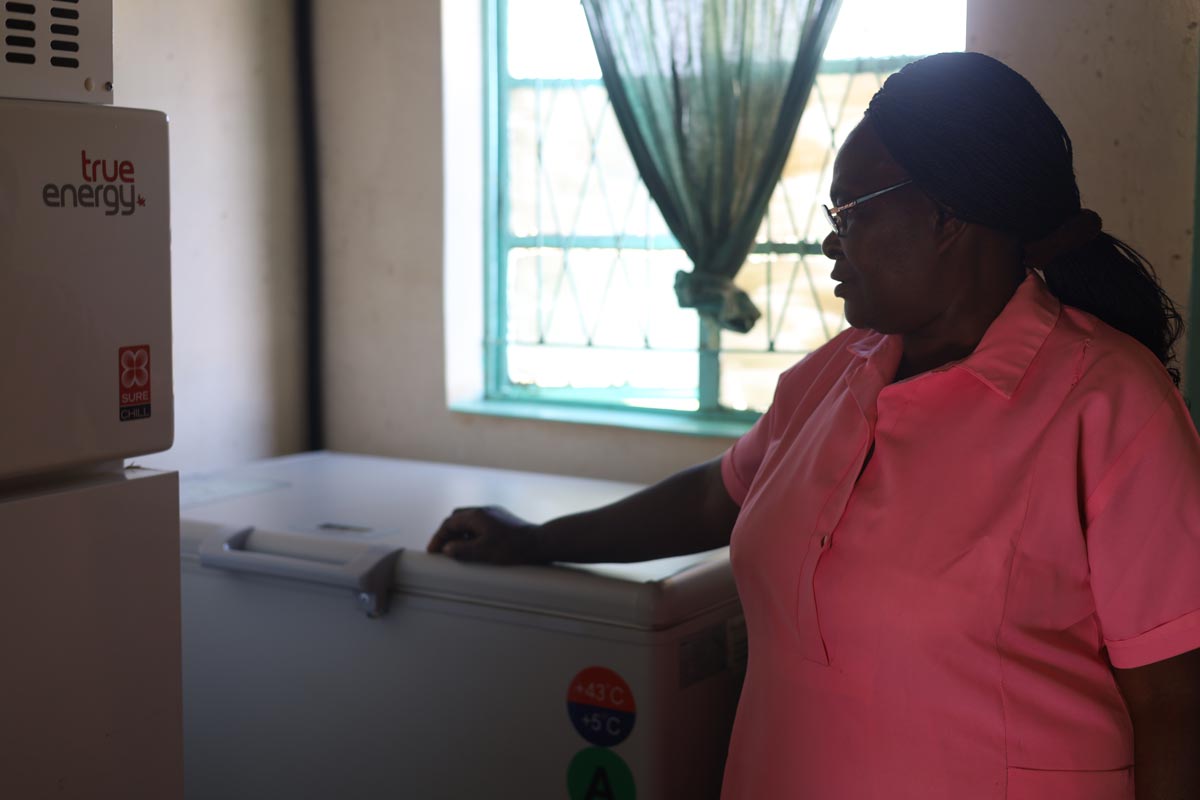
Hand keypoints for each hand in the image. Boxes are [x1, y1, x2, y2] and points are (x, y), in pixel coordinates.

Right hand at [426, 505, 544, 564]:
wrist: (539, 542)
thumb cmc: (512, 548)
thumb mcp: (483, 552)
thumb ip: (462, 550)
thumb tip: (447, 549)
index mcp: (476, 515)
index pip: (449, 523)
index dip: (438, 537)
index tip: (432, 551)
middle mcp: (484, 511)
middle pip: (458, 518)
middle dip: (447, 533)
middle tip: (442, 549)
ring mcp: (495, 514)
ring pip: (470, 521)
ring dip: (460, 534)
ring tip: (457, 550)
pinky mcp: (503, 520)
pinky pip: (481, 524)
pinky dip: (472, 534)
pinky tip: (476, 546)